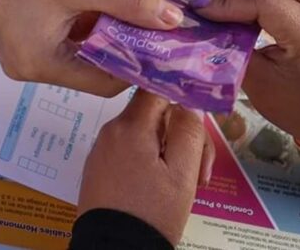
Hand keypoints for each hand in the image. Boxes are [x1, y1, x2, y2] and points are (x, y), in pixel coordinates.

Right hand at [0, 0, 184, 96]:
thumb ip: (130, 2)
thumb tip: (172, 21)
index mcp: (40, 65)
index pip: (104, 82)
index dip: (137, 64)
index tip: (168, 44)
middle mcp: (31, 67)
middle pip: (94, 66)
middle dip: (127, 42)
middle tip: (163, 22)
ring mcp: (27, 50)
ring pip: (84, 47)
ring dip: (111, 27)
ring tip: (143, 5)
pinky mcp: (26, 31)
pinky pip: (69, 33)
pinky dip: (92, 17)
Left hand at [78, 90, 214, 243]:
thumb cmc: (152, 214)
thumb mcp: (182, 174)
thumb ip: (188, 131)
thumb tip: (189, 102)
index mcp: (131, 126)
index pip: (156, 87)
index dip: (180, 92)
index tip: (199, 108)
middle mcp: (111, 131)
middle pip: (154, 115)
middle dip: (181, 135)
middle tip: (200, 171)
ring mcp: (102, 150)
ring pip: (144, 135)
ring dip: (168, 152)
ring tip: (185, 185)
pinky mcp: (99, 169)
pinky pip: (129, 152)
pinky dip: (149, 162)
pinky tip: (162, 188)